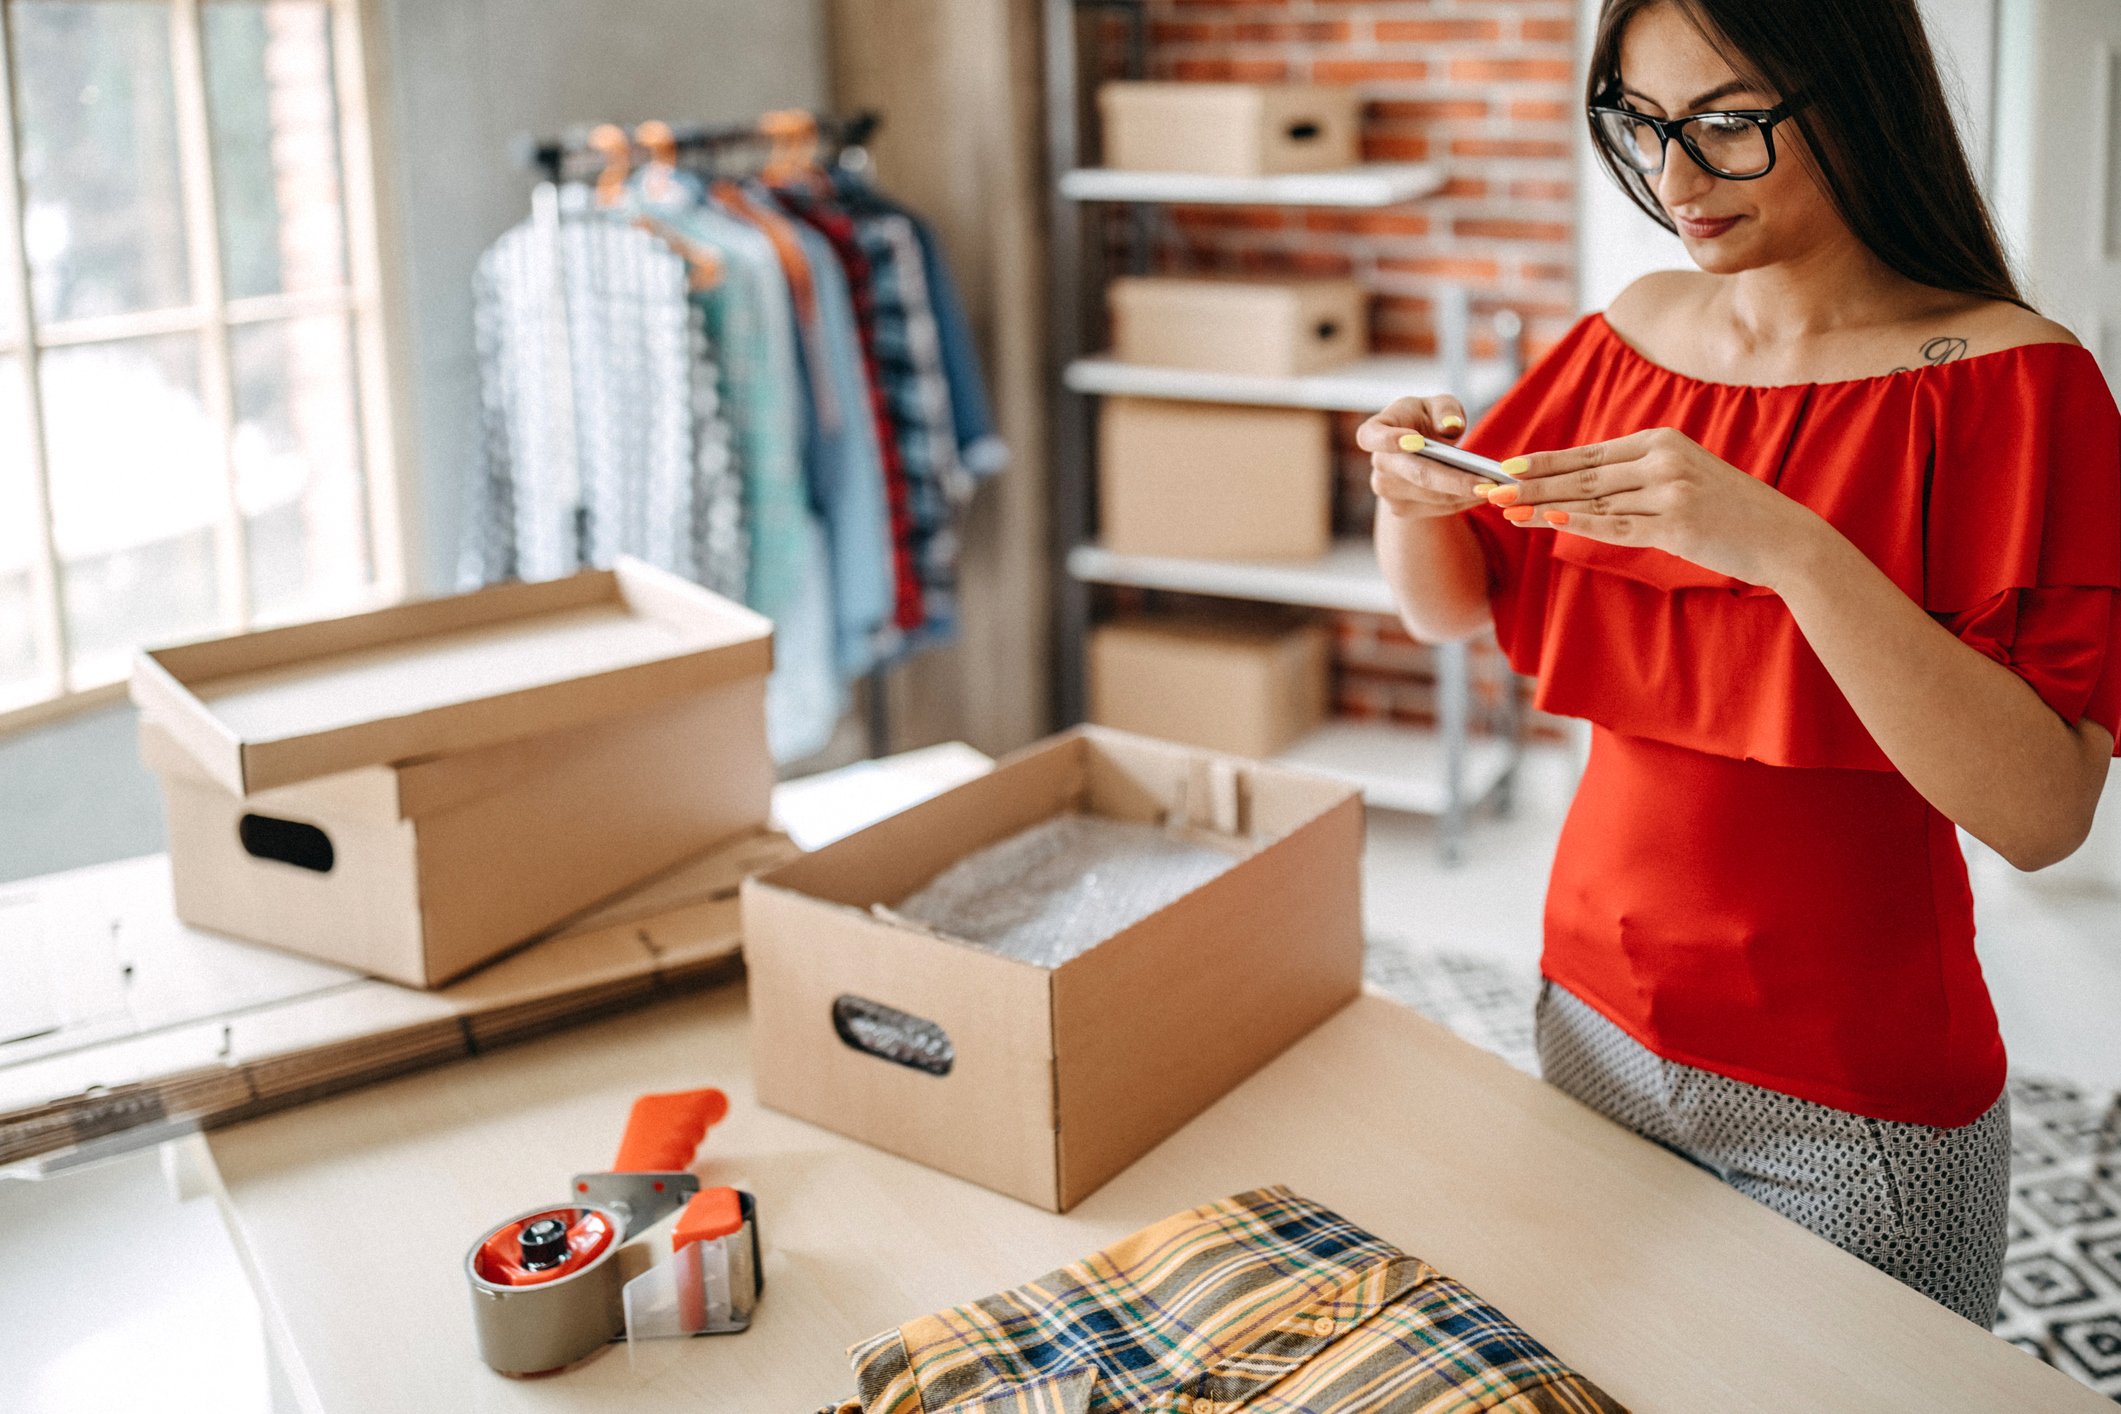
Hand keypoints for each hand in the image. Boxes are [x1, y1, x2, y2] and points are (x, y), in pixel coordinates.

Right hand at [1356, 394, 1493, 519]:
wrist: (1417, 450)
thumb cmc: (1425, 420)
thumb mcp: (1436, 404)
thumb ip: (1445, 409)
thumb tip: (1450, 426)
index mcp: (1374, 431)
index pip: (1372, 437)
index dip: (1390, 441)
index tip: (1416, 442)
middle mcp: (1378, 464)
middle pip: (1417, 474)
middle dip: (1455, 481)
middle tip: (1488, 484)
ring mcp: (1387, 491)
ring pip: (1433, 496)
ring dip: (1466, 494)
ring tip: (1497, 488)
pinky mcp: (1402, 510)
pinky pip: (1439, 508)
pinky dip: (1464, 502)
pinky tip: (1485, 493)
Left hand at [1490, 427, 1824, 587]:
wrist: (1784, 537)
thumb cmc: (1728, 510)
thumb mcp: (1684, 474)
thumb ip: (1638, 472)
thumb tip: (1582, 482)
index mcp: (1662, 440)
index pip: (1589, 451)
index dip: (1543, 461)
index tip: (1506, 467)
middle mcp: (1663, 458)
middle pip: (1581, 473)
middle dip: (1530, 483)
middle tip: (1488, 489)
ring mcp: (1670, 490)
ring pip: (1591, 499)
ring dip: (1542, 506)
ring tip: (1505, 511)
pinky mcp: (1676, 524)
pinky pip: (1615, 527)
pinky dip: (1579, 524)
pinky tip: (1547, 522)